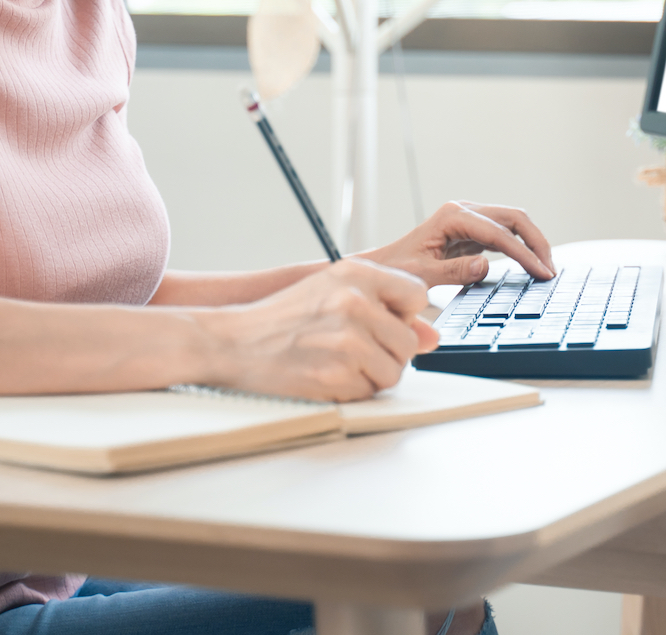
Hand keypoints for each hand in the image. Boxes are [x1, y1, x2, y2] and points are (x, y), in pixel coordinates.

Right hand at [201, 258, 437, 400]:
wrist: (234, 342)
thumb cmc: (284, 318)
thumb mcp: (333, 292)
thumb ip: (385, 307)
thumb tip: (431, 335)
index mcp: (356, 273)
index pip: (416, 295)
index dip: (403, 315)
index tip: (383, 321)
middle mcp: (355, 302)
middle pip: (408, 340)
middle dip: (387, 351)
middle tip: (352, 348)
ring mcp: (346, 340)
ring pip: (394, 371)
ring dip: (372, 374)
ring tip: (338, 361)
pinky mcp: (336, 376)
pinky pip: (370, 392)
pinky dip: (353, 391)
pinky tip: (327, 375)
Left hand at [361, 201, 554, 286]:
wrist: (383, 266)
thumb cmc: (397, 270)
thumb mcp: (421, 275)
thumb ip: (454, 271)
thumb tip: (486, 265)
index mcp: (452, 216)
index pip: (499, 233)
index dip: (524, 253)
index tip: (541, 273)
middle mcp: (463, 211)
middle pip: (513, 218)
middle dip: (536, 242)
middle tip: (550, 271)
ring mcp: (469, 218)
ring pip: (513, 223)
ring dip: (532, 243)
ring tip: (545, 270)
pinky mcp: (472, 230)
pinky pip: (504, 234)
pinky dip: (520, 247)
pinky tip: (530, 265)